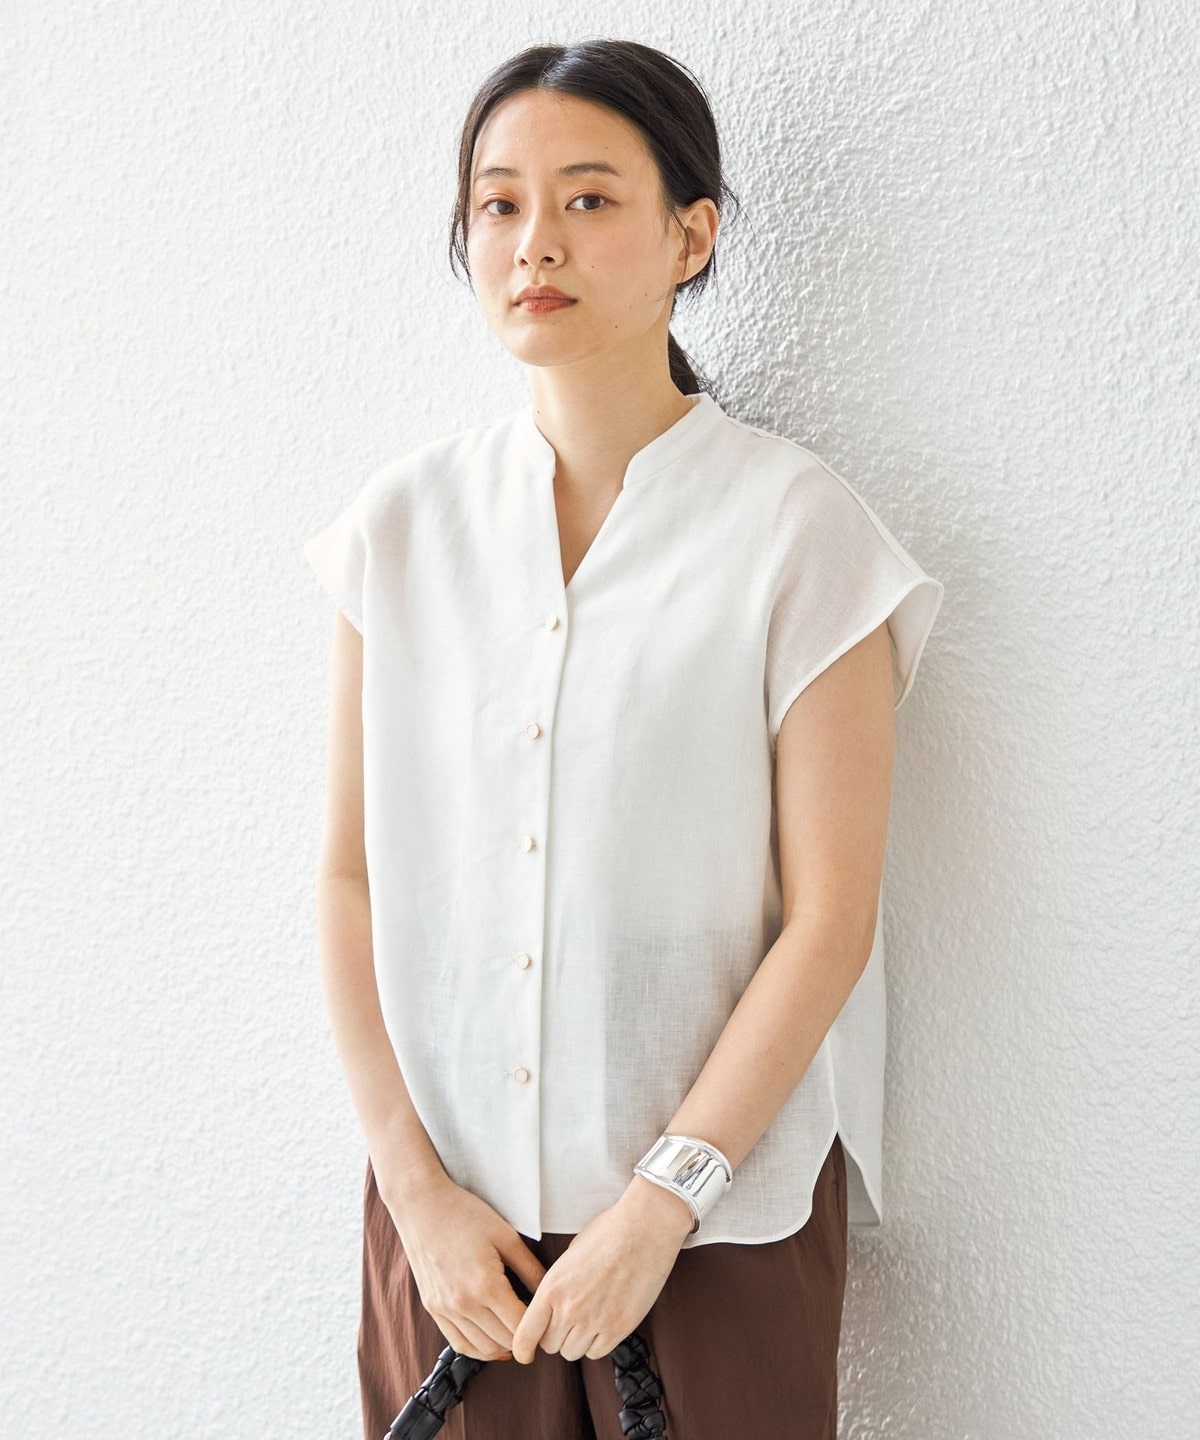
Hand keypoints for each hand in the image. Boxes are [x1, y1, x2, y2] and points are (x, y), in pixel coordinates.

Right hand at [385, 1176, 547, 1361]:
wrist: (422, 1205)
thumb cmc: (467, 1214)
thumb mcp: (506, 1236)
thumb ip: (530, 1269)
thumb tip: (549, 1293)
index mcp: (486, 1285)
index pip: (520, 1326)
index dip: (539, 1328)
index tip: (549, 1321)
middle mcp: (464, 1304)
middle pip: (504, 1341)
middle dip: (524, 1339)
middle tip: (538, 1328)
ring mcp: (445, 1309)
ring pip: (482, 1348)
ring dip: (503, 1347)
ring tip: (517, 1335)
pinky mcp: (433, 1308)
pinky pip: (459, 1343)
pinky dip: (479, 1348)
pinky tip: (492, 1341)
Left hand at [509, 1177, 693, 1363]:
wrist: (645, 1229)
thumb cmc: (608, 1233)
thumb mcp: (570, 1255)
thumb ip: (557, 1286)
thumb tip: (552, 1308)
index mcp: (552, 1287)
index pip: (525, 1335)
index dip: (522, 1348)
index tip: (525, 1351)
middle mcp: (570, 1309)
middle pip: (550, 1346)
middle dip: (555, 1335)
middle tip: (567, 1319)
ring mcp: (595, 1321)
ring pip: (573, 1352)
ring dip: (576, 1340)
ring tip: (589, 1317)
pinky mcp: (619, 1329)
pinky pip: (597, 1353)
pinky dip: (597, 1343)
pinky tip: (604, 1322)